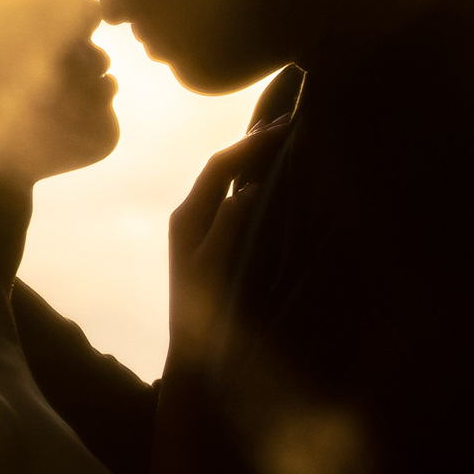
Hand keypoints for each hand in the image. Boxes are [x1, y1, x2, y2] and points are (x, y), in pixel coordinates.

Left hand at [167, 119, 289, 366]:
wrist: (196, 350)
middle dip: (251, 144)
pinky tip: (271, 179)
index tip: (282, 127)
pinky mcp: (210, 242)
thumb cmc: (206, 312)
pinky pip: (231, 200)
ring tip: (281, 140)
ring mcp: (199, 228)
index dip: (250, 143)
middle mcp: (190, 216)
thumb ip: (230, 224)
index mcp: (187, 216)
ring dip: (251, 160)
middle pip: (221, 167)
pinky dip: (251, 182)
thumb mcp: (217, 265)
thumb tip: (247, 188)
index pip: (219, 166)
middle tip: (285, 122)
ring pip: (225, 182)